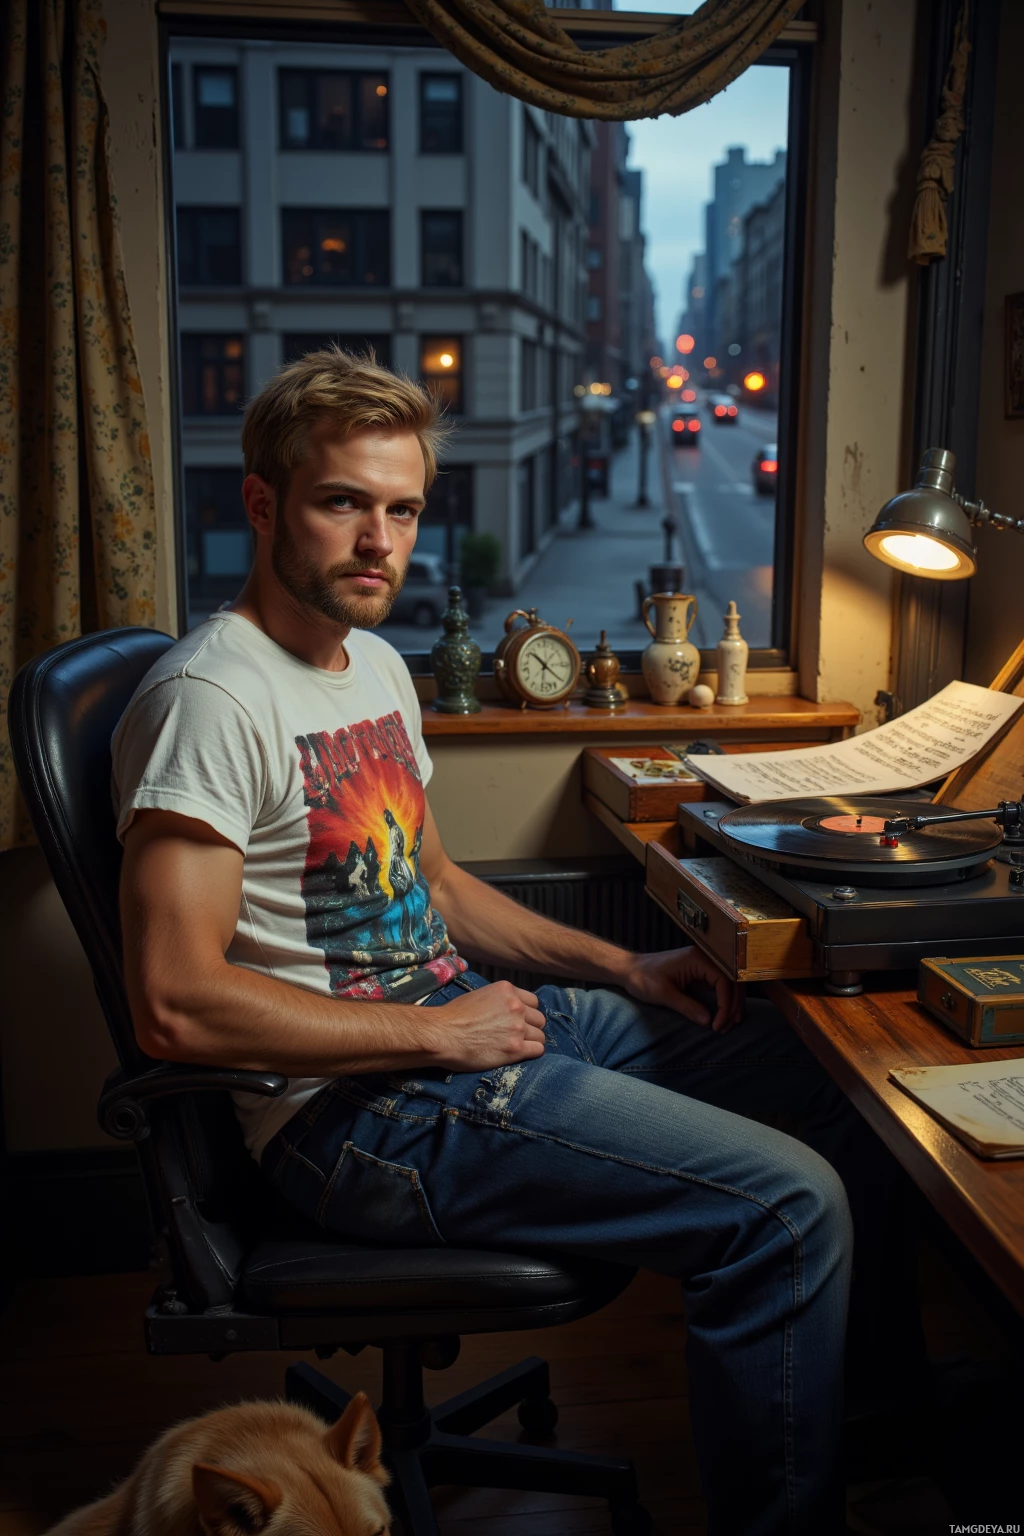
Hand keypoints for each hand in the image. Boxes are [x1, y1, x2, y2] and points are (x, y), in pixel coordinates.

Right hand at [429, 981, 545, 1070]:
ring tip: (514, 1046)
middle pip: (539, 1019)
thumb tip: (505, 1009)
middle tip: (514, 1036)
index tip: (516, 1021)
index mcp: (507, 990)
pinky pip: (538, 1050)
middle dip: (529, 1027)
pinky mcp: (516, 1048)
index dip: (525, 1013)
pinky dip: (531, 1053)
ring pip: (540, 1036)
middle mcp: (516, 1006)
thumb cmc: (453, 1017)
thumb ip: (498, 1000)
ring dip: (530, 1042)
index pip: (533, 1002)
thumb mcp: (478, 996)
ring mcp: (518, 1027)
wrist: (442, 1035)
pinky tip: (518, 1054)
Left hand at [622, 948, 743, 1031]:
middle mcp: (705, 960)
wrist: (629, 969)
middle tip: (727, 1027)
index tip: (718, 1024)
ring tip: (728, 1025)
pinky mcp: (700, 975)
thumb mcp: (663, 994)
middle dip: (733, 1006)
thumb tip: (708, 1021)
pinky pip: (720, 988)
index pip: (724, 981)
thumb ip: (686, 1006)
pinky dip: (724, 1002)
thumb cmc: (642, 978)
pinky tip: (724, 1017)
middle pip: (732, 982)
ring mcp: (704, 967)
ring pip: (729, 985)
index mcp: (697, 959)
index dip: (725, 1004)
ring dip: (732, 1005)